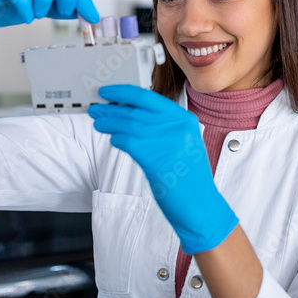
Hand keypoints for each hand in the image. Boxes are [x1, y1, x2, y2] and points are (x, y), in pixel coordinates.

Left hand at [87, 85, 238, 253]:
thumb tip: (131, 115)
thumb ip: (163, 128)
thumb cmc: (190, 178)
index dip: (124, 92)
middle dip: (112, 109)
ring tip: (99, 123)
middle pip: (136, 110)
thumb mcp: (183, 144)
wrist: (200, 205)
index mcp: (184, 120)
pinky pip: (129, 143)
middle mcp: (177, 127)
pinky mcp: (156, 159)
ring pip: (129, 125)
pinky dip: (118, 140)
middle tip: (97, 108)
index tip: (109, 92)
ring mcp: (167, 142)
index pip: (148, 97)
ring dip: (110, 123)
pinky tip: (114, 140)